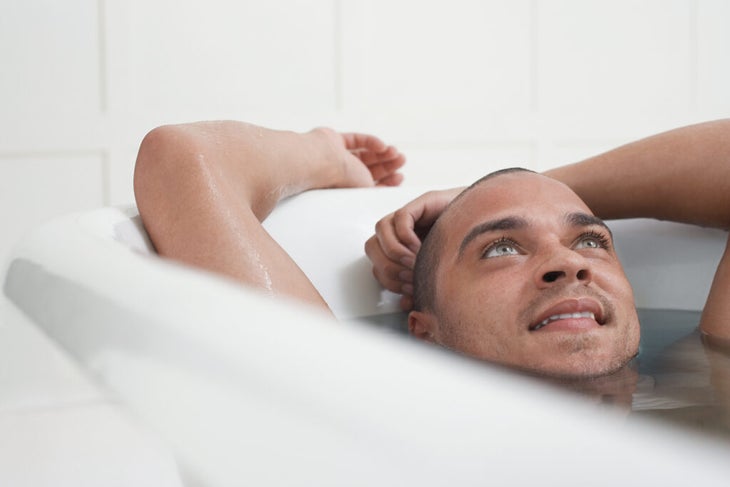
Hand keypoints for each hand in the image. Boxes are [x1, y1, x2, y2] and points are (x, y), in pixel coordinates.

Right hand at [316, 128, 405, 187]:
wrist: (321, 161)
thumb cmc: (340, 181)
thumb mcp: (365, 191)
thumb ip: (377, 191)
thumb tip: (391, 194)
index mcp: (348, 190)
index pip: (370, 186)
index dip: (387, 182)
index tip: (400, 178)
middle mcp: (341, 175)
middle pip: (369, 169)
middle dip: (387, 165)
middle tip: (402, 161)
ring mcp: (337, 157)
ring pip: (365, 154)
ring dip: (382, 153)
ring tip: (396, 152)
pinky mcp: (334, 141)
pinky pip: (356, 140)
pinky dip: (371, 142)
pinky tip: (382, 146)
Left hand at [364, 187, 463, 310]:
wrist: (498, 227)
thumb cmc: (470, 251)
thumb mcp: (442, 275)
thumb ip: (423, 287)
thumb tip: (405, 304)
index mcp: (403, 248)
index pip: (377, 263)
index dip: (388, 281)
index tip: (408, 291)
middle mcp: (403, 230)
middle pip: (372, 247)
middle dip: (388, 268)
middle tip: (410, 277)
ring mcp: (412, 215)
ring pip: (380, 230)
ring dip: (394, 252)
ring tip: (415, 262)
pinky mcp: (423, 203)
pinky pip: (400, 218)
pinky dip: (406, 238)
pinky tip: (421, 247)